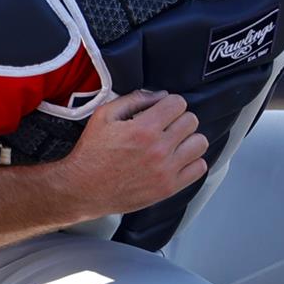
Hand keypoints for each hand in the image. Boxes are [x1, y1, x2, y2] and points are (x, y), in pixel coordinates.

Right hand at [59, 90, 208, 215]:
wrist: (83, 188)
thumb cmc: (92, 153)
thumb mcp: (104, 116)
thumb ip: (134, 99)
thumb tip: (159, 95)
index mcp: (144, 129)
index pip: (178, 103)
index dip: (170, 103)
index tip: (164, 110)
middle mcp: (158, 150)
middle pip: (191, 121)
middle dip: (179, 119)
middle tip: (167, 126)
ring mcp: (166, 170)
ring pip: (200, 143)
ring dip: (189, 139)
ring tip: (175, 142)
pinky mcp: (168, 188)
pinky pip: (199, 168)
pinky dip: (192, 161)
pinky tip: (178, 159)